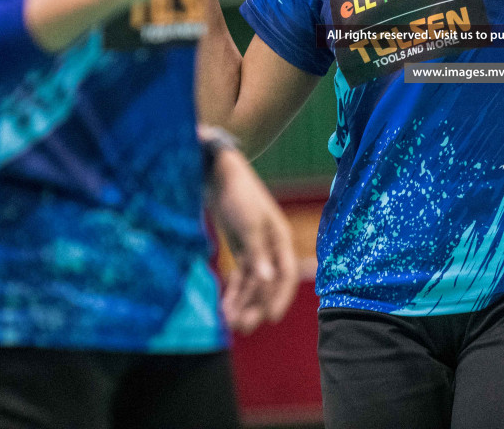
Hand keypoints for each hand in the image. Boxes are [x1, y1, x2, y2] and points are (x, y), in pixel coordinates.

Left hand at [206, 142, 297, 333]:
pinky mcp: (242, 248)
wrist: (217, 175)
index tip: (270, 320)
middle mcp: (272, 247)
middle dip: (257, 306)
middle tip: (242, 328)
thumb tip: (267, 281)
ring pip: (253, 283)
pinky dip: (234, 291)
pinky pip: (241, 276)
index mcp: (281, 239)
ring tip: (229, 323)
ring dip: (243, 302)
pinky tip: (225, 307)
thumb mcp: (248, 225)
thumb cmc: (238, 195)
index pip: (286, 275)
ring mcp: (256, 248)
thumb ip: (258, 254)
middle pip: (268, 283)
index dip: (280, 298)